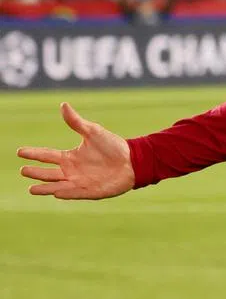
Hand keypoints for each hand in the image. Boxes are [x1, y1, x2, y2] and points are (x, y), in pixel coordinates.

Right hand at [17, 102, 133, 199]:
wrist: (134, 160)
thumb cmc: (114, 146)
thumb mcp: (93, 132)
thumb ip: (76, 122)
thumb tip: (63, 105)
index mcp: (70, 157)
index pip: (47, 155)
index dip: (33, 153)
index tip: (19, 151)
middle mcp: (72, 171)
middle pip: (48, 173)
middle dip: (35, 172)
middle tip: (22, 170)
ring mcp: (80, 182)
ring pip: (57, 185)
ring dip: (45, 187)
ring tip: (31, 189)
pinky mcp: (90, 191)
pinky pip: (75, 193)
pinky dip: (65, 192)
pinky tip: (55, 192)